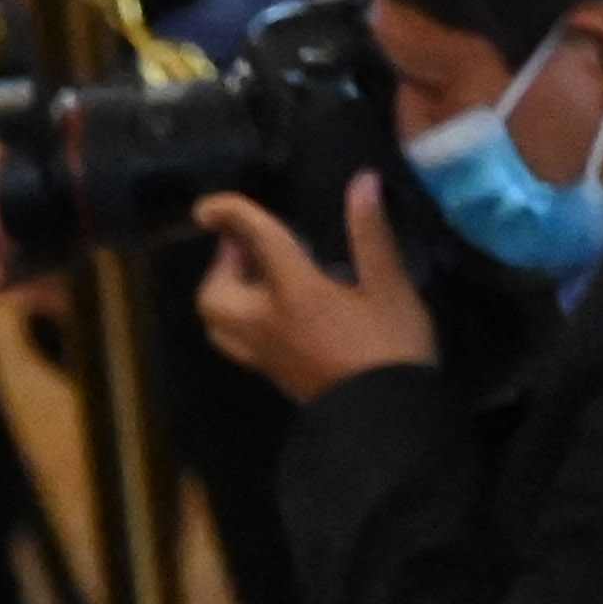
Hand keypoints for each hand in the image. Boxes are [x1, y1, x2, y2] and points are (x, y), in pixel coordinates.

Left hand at [195, 176, 434, 401]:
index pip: (255, 242)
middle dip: (222, 262)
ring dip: (223, 291)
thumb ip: (371, 233)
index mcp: (296, 293)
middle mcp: (266, 324)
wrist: (385, 421)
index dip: (231, 215)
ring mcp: (264, 353)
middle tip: (251, 244)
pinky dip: (236, 317)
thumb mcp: (391, 286)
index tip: (209, 206)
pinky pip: (234, 341)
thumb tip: (362, 182)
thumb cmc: (393, 349)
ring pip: (216, 322)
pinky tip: (270, 307)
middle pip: (214, 292)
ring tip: (257, 273)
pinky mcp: (271, 373)